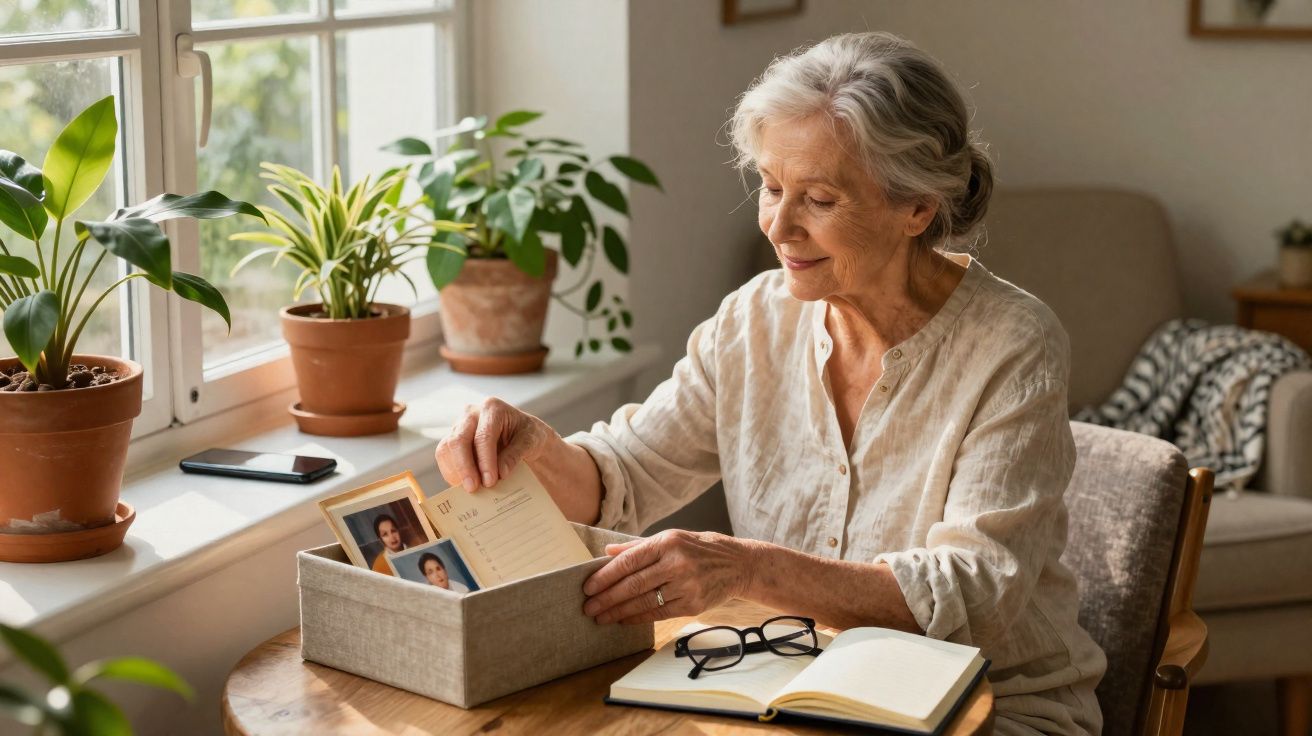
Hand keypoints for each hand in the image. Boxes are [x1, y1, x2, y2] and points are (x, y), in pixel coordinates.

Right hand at [435, 397, 557, 491]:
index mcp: (492, 408)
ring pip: (446, 448)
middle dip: (465, 467)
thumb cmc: (528, 435)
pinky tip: (464, 485)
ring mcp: (459, 426)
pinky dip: (452, 472)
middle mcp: (471, 414)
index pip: (483, 436)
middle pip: (458, 440)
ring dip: (456, 471)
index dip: (485, 461)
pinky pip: (444, 457)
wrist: (521, 435)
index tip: (490, 482)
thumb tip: (500, 472)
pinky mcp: (452, 440)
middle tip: (473, 489)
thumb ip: (515, 454)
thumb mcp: (531, 441)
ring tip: (470, 490)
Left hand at [582, 529, 756, 624]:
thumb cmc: (700, 548)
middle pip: (633, 584)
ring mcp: (686, 586)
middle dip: (607, 597)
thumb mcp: (671, 538)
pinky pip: (658, 613)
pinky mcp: (693, 605)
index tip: (588, 586)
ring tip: (600, 616)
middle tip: (588, 607)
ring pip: (644, 602)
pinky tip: (623, 619)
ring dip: (618, 611)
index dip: (606, 575)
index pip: (629, 561)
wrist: (738, 565)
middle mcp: (677, 563)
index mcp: (668, 542)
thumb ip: (638, 547)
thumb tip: (607, 552)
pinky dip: (638, 617)